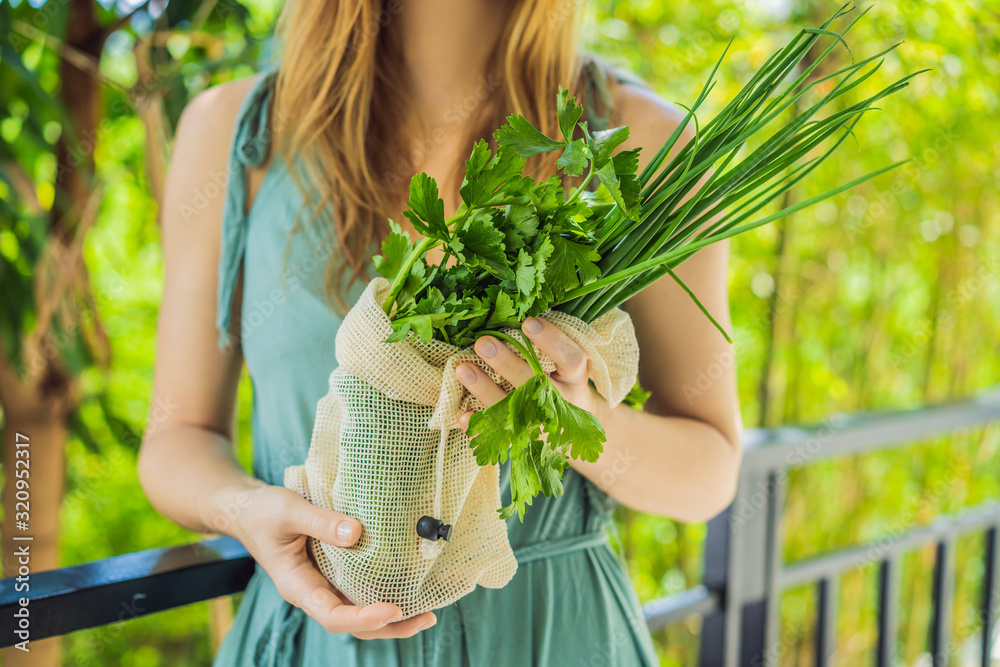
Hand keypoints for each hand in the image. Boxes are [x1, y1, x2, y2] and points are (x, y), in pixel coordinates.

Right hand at [218, 482, 436, 638]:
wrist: (247, 510)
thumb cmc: (263, 511)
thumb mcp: (289, 510)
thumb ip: (321, 522)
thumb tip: (357, 533)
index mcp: (298, 586)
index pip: (333, 616)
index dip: (363, 618)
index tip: (392, 610)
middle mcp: (314, 592)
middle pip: (353, 624)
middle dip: (390, 627)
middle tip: (427, 618)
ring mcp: (325, 585)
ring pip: (359, 612)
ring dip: (392, 617)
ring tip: (428, 612)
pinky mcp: (334, 572)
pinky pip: (360, 590)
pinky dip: (384, 593)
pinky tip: (410, 587)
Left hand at [454, 315, 602, 426]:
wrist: (574, 431)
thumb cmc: (563, 381)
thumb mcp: (567, 362)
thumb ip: (548, 343)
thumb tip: (511, 308)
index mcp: (575, 377)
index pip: (571, 358)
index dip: (552, 341)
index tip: (528, 322)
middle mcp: (561, 402)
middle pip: (535, 383)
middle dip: (507, 363)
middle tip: (483, 342)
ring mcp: (541, 424)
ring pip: (513, 409)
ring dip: (485, 389)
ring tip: (462, 368)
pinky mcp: (522, 440)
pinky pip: (498, 435)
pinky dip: (479, 427)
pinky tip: (462, 415)